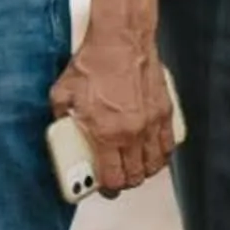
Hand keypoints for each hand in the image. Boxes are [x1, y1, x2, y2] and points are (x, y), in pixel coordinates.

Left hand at [51, 26, 172, 194]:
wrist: (121, 40)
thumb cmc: (93, 63)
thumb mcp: (62, 93)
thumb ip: (61, 116)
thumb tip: (60, 127)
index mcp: (106, 134)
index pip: (113, 177)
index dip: (108, 189)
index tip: (104, 188)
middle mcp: (132, 133)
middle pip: (136, 175)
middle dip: (127, 182)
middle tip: (118, 178)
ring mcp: (152, 124)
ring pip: (155, 164)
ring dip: (145, 171)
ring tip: (135, 168)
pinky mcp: (165, 112)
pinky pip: (168, 145)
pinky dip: (161, 154)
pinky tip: (153, 153)